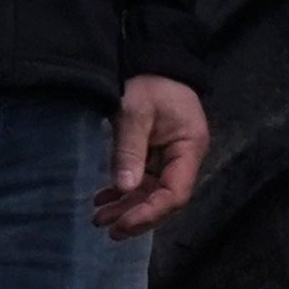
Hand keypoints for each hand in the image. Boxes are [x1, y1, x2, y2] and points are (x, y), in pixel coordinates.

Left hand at [100, 75, 207, 233]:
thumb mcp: (135, 111)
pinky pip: (144, 180)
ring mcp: (171, 156)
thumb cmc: (148, 82)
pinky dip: (125, 191)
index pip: (175, 193)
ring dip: (127, 207)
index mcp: (190, 148)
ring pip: (152, 193)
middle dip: (137, 216)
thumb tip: (123, 188)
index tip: (123, 223)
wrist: (152, 59)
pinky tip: (104, 199)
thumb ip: (130, 149)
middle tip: (107, 229)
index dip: (150, 213)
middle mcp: (185, 157)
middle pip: (165, 199)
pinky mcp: (157, 153)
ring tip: (99, 218)